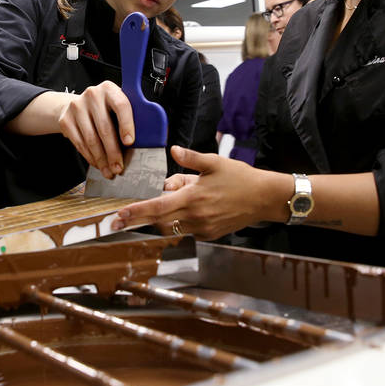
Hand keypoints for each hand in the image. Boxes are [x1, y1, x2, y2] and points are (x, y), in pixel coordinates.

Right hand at [58, 80, 134, 178]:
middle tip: (118, 167)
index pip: (121, 106)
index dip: (126, 125)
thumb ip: (130, 118)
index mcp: (109, 89)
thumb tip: (145, 141)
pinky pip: (79, 143)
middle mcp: (92, 95)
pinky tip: (97, 163)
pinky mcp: (65, 120)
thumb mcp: (118, 107)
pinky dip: (90, 157)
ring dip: (101, 159)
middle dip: (113, 152)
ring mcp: (76, 107)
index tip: (130, 143)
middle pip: (104, 127)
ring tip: (109, 170)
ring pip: (91, 138)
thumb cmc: (105, 109)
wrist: (79, 106)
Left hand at [109, 146, 274, 238]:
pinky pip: (186, 229)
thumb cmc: (240, 178)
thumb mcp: (214, 162)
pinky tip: (195, 205)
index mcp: (193, 198)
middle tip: (121, 218)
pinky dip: (181, 219)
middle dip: (139, 219)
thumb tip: (173, 150)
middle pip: (159, 220)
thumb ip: (190, 159)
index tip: (119, 215)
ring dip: (165, 215)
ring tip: (184, 194)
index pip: (157, 207)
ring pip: (172, 225)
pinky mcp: (209, 235)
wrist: (264, 198)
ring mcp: (203, 229)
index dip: (136, 212)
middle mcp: (195, 217)